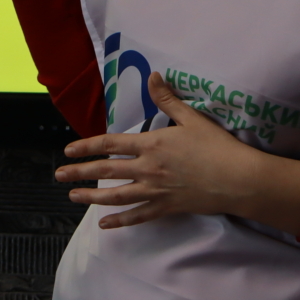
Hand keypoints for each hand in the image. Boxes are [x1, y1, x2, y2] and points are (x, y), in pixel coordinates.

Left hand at [55, 73, 299, 234]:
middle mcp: (148, 169)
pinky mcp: (168, 208)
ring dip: (92, 197)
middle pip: (107, 171)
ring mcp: (156, 191)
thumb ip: (167, 99)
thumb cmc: (217, 146)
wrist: (240, 179)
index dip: (87, 147)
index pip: (110, 144)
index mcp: (151, 144)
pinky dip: (121, 221)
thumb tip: (152, 75)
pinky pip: (139, 216)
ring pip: (117, 196)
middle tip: (58, 175)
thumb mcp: (192, 118)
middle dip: (80, 173)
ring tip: (73, 197)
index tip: (68, 150)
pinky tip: (105, 225)